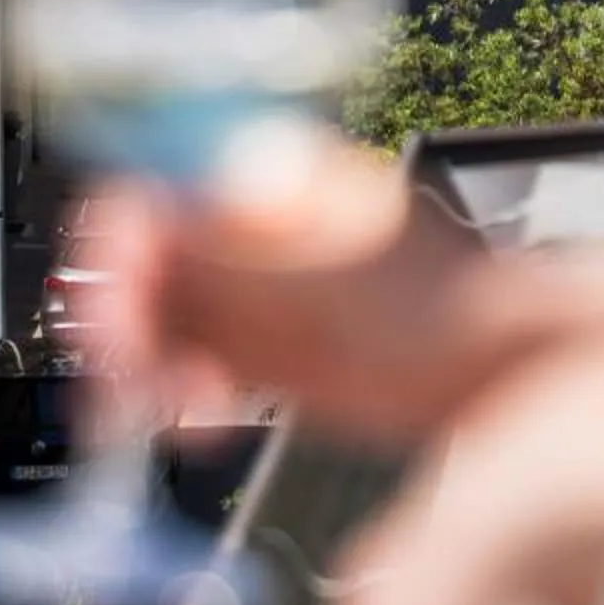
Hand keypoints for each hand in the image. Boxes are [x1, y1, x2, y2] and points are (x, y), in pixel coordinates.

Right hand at [96, 149, 549, 446]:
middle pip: (138, 256)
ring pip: (151, 314)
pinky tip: (202, 426)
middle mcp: (244, 224)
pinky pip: (182, 359)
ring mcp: (248, 284)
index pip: (148, 188)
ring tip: (179, 414)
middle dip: (121, 322)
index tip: (115, 327)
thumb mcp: (342, 276)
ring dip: (142, 368)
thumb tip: (217, 182)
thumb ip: (269, 238)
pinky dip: (172, 395)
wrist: (489, 371)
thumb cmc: (440, 306)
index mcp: (262, 179)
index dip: (115, 254)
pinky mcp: (254, 342)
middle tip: (128, 390)